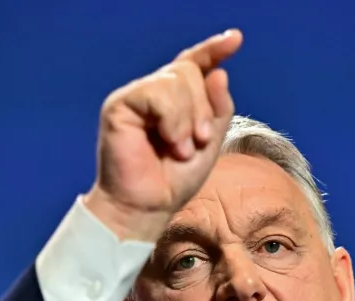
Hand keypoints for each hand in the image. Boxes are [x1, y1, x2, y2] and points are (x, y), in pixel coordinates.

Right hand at [83, 29, 242, 241]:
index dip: (214, 50)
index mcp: (175, 100)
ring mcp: (135, 97)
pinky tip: (168, 142)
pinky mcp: (119, 105)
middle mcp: (154, 93)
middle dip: (203, 107)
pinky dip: (172, 120)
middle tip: (199, 140)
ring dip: (188, 118)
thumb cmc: (174, 180)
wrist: (148, 207)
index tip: (235, 39)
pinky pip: (157, 93)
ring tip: (181, 148)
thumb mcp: (210, 142)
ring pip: (176, 80)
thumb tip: (218, 72)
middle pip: (189, 70)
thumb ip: (218, 108)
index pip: (194, 64)